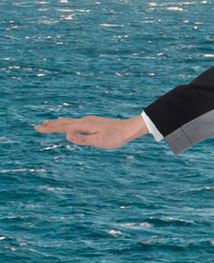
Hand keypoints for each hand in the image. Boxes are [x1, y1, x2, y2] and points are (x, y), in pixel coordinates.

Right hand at [33, 115, 147, 149]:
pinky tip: (64, 121)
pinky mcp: (92, 122)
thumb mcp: (98, 142)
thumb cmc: (115, 137)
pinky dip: (66, 122)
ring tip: (47, 123)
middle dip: (50, 125)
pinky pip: (75, 122)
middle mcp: (85, 121)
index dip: (49, 129)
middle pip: (64, 123)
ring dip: (57, 123)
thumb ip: (82, 139)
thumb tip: (66, 135)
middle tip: (37, 126)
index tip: (37, 128)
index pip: (63, 128)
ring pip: (69, 122)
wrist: (128, 129)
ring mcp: (89, 120)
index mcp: (85, 125)